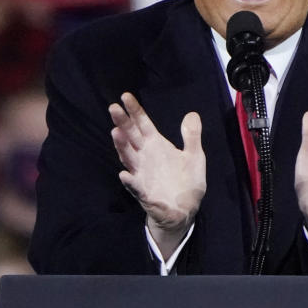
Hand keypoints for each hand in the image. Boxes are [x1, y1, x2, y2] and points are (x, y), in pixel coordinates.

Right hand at [109, 93, 205, 257]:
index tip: (125, 96)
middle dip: (122, 122)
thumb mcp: (194, 156)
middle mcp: (145, 156)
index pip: (143, 124)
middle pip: (131, 136)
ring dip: (122, 146)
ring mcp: (142, 174)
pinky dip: (130, 181)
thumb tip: (192, 114)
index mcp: (156, 145)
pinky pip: (135, 186)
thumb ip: (191, 136)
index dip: (135, 111)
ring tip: (116, 132)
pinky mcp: (144, 193)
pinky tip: (125, 174)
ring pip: (128, 157)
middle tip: (114, 108)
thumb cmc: (187, 182)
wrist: (185, 210)